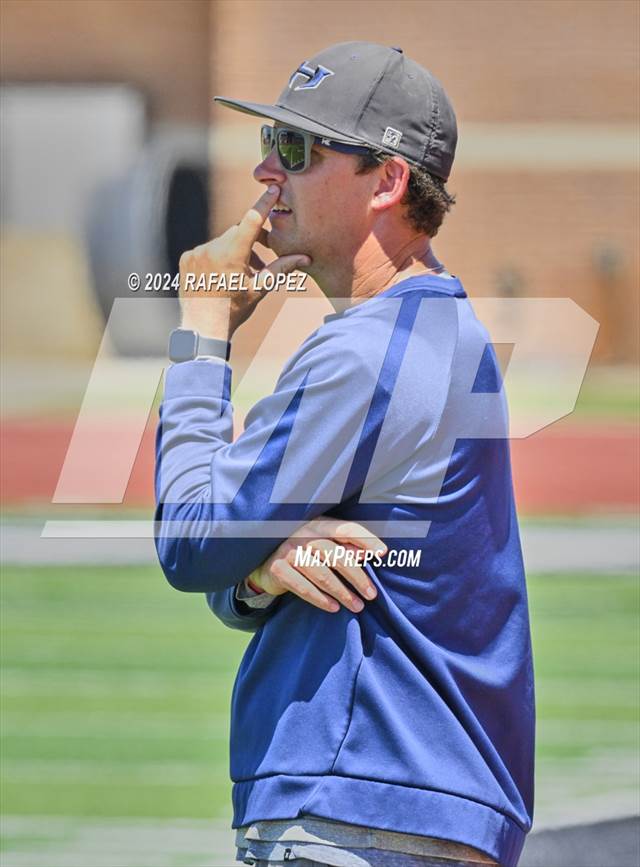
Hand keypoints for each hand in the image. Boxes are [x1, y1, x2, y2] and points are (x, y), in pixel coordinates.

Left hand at [178, 185, 309, 339]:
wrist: (203, 328)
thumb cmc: (235, 310)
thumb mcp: (260, 289)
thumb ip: (281, 268)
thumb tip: (305, 258)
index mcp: (233, 254)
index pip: (252, 220)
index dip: (264, 203)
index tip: (274, 189)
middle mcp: (212, 248)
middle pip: (238, 233)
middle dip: (249, 244)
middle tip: (258, 265)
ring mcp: (197, 252)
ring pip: (222, 241)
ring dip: (232, 252)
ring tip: (237, 275)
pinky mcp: (187, 257)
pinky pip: (206, 249)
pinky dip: (215, 257)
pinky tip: (218, 277)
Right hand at [247, 517, 386, 613]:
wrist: (263, 557)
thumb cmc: (302, 549)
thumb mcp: (321, 541)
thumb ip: (343, 545)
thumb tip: (369, 554)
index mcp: (317, 523)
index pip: (345, 529)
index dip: (365, 540)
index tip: (383, 553)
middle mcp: (302, 534)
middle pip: (336, 556)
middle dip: (357, 577)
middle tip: (372, 594)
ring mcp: (288, 551)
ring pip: (321, 575)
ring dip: (342, 593)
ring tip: (357, 606)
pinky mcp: (277, 569)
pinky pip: (302, 588)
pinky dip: (319, 599)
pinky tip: (333, 608)